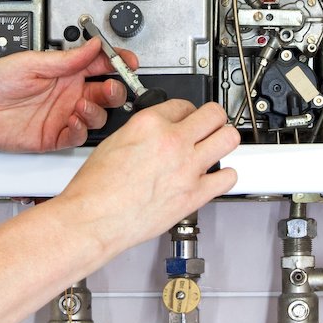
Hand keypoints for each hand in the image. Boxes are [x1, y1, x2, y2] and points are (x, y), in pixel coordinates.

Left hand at [0, 38, 137, 151]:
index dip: (117, 63)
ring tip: (80, 106)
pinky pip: (78, 136)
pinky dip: (80, 131)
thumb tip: (94, 45)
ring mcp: (62, 115)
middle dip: (115, 90)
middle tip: (111, 88)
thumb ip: (67, 59)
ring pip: (96, 116)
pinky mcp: (54, 136)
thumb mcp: (31, 62)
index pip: (100, 65)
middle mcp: (67, 93)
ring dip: (96, 111)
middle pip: (105, 92)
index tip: (127, 62)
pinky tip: (72, 122)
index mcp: (65, 71)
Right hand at [56, 99, 239, 249]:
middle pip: (214, 114)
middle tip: (210, 125)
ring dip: (224, 140)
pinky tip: (216, 176)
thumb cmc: (96, 187)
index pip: (183, 104)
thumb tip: (157, 133)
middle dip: (213, 118)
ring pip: (229, 139)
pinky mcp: (195, 195)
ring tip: (218, 145)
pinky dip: (225, 175)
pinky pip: (228, 177)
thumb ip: (143, 133)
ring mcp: (187, 168)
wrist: (94, 218)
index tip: (187, 119)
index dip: (186, 112)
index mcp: (149, 124)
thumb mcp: (114, 142)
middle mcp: (172, 141)